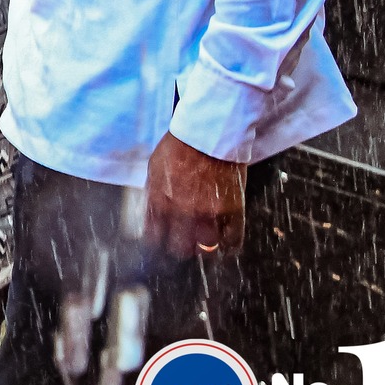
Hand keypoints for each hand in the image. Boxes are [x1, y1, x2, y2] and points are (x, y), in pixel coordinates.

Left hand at [144, 133, 246, 258]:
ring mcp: (210, 213)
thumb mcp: (154, 170)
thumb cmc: (178, 148)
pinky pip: (233, 240)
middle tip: (185, 243)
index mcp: (160, 203)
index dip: (158, 242)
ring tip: (206, 243)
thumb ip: (153, 195)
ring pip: (206, 248)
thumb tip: (151, 216)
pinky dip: (229, 245)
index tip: (162, 242)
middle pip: (180, 248)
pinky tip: (226, 242)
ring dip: (205, 247)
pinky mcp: (233, 210)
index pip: (155, 238)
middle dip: (181, 248)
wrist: (207, 135)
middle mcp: (183, 212)